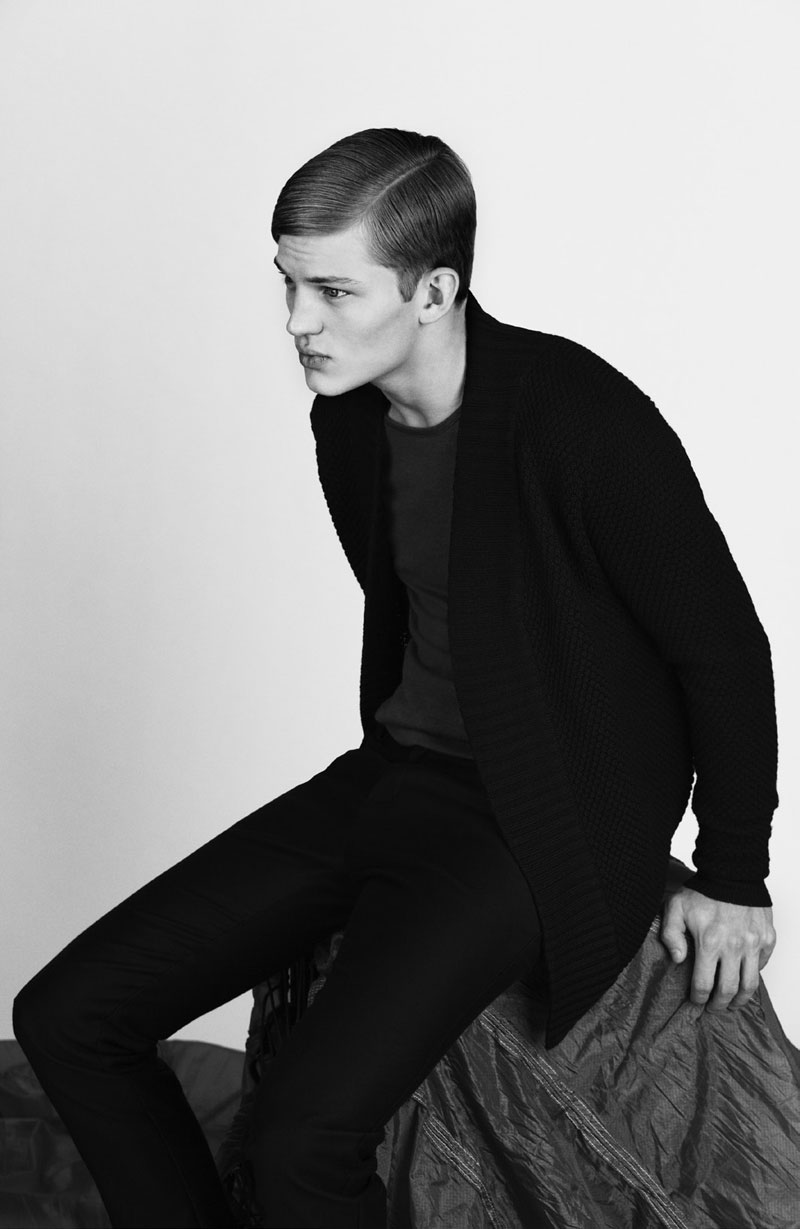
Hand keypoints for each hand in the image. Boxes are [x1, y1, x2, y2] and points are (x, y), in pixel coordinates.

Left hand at [660, 887, 775, 1011]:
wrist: (732, 872)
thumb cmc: (703, 890)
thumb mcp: (676, 907)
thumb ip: (671, 935)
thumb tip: (677, 960)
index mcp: (709, 942)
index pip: (704, 984)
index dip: (698, 999)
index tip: (696, 1002)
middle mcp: (734, 947)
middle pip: (728, 990)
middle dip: (719, 1005)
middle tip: (714, 1008)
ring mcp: (753, 944)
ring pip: (749, 984)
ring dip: (740, 998)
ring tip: (732, 1002)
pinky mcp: (767, 938)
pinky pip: (762, 965)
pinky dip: (753, 974)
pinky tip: (744, 976)